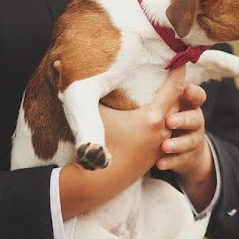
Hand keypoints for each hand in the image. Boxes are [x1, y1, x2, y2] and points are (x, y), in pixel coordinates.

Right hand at [58, 67, 186, 219]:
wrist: (98, 182)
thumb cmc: (95, 145)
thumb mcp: (90, 114)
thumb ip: (80, 88)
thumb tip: (56, 63)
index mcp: (153, 117)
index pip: (175, 87)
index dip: (179, 70)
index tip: (182, 56)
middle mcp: (162, 130)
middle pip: (179, 101)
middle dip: (178, 86)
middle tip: (175, 68)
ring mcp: (160, 144)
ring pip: (174, 118)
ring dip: (173, 105)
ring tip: (169, 90)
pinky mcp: (156, 155)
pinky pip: (167, 132)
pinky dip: (167, 120)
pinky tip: (160, 114)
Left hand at [158, 83, 216, 209]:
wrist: (187, 150)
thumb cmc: (168, 117)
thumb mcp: (168, 104)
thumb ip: (160, 92)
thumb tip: (131, 71)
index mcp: (189, 105)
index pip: (198, 96)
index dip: (193, 93)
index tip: (184, 90)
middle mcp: (195, 120)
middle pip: (195, 118)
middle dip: (183, 119)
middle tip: (169, 121)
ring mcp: (193, 139)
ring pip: (189, 141)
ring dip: (177, 143)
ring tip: (164, 146)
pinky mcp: (188, 157)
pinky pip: (181, 160)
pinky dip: (170, 162)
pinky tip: (159, 164)